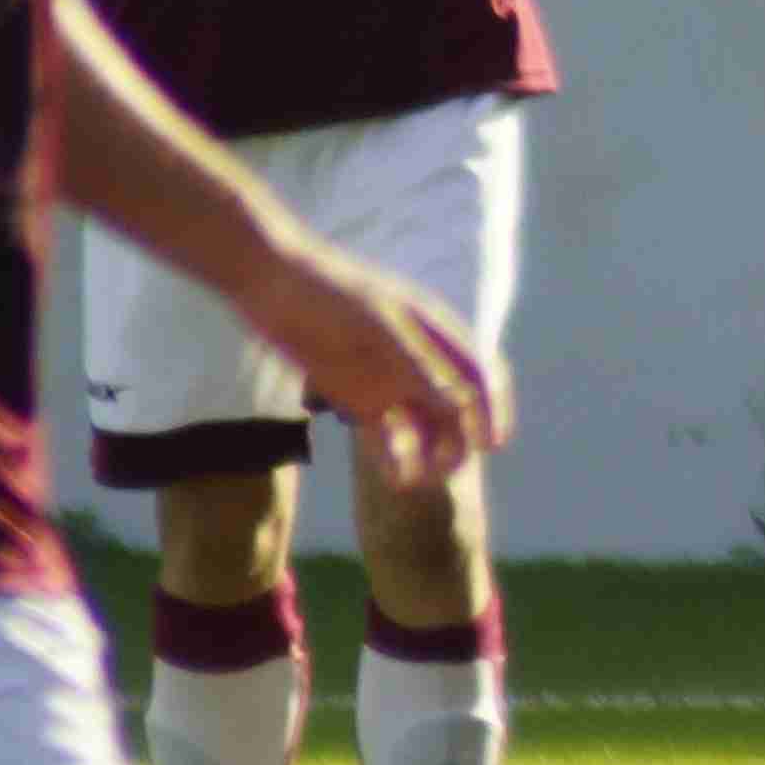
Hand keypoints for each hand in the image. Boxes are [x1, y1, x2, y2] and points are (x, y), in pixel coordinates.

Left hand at [242, 247, 507, 487]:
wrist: (271, 286)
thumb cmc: (330, 297)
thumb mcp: (379, 331)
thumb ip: (421, 370)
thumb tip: (463, 408)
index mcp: (436, 333)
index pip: (482, 375)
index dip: (494, 410)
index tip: (490, 443)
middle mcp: (419, 361)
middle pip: (458, 410)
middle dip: (459, 441)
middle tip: (445, 466)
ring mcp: (389, 381)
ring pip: (425, 429)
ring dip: (430, 457)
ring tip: (418, 479)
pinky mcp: (357, 399)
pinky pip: (386, 438)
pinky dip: (395, 461)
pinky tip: (396, 478)